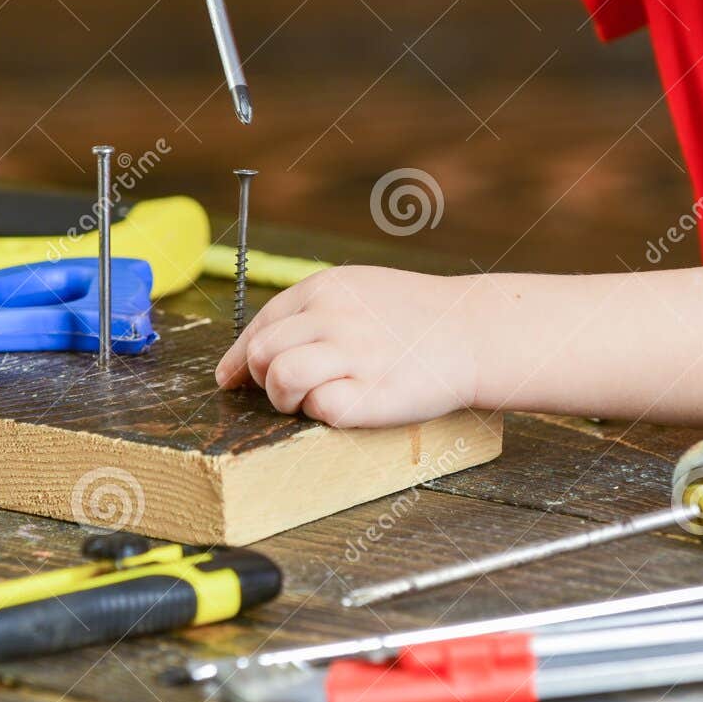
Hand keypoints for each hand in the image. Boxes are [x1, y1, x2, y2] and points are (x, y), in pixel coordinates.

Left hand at [216, 266, 484, 427]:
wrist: (473, 331)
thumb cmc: (412, 317)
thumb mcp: (357, 291)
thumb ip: (308, 314)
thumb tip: (246, 355)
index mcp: (325, 288)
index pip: (260, 325)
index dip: (236, 358)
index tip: (229, 379)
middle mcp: (334, 317)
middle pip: (262, 354)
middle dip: (263, 378)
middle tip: (287, 390)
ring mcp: (353, 354)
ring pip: (280, 377)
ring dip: (285, 396)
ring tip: (309, 400)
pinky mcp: (371, 394)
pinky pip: (320, 408)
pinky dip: (323, 413)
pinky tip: (344, 405)